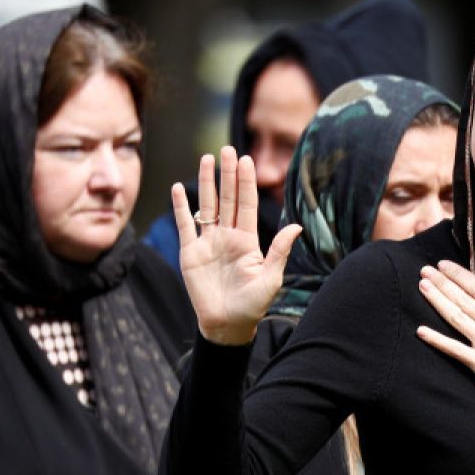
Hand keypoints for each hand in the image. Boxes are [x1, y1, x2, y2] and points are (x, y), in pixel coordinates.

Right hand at [171, 146, 300, 344]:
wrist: (226, 324)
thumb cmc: (252, 305)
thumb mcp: (270, 278)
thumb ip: (279, 251)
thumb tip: (296, 226)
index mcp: (248, 241)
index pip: (246, 204)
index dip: (245, 182)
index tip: (245, 160)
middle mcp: (228, 237)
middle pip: (227, 198)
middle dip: (227, 174)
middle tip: (226, 149)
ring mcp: (208, 243)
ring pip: (207, 205)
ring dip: (206, 183)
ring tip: (206, 159)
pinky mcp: (190, 252)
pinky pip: (185, 224)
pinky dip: (181, 207)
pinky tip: (179, 188)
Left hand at [416, 260, 474, 411]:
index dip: (459, 275)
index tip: (444, 264)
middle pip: (462, 300)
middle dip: (442, 284)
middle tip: (425, 270)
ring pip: (456, 319)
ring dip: (437, 302)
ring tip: (422, 287)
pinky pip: (454, 350)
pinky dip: (437, 340)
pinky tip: (421, 331)